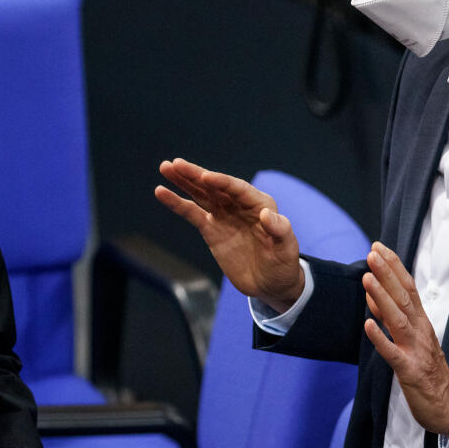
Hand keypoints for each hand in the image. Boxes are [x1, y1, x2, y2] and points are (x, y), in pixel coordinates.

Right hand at [156, 158, 304, 311]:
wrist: (271, 284)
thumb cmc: (283, 264)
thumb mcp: (287, 249)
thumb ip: (279, 230)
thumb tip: (267, 215)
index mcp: (260, 204)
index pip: (238, 189)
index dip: (222, 182)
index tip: (205, 177)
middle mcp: (240, 205)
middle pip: (215, 186)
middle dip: (196, 175)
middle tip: (176, 163)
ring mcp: (224, 215)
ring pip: (201, 194)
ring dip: (183, 181)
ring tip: (165, 167)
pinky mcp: (211, 229)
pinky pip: (192, 213)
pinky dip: (177, 203)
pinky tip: (161, 192)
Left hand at [362, 242, 448, 433]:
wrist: (448, 403)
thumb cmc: (426, 367)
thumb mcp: (412, 337)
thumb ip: (392, 315)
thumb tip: (372, 292)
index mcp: (421, 320)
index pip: (408, 287)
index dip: (394, 266)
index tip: (379, 247)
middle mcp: (420, 330)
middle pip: (404, 297)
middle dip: (388, 274)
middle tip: (373, 253)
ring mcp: (415, 349)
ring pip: (398, 320)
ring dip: (382, 298)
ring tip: (367, 278)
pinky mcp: (409, 370)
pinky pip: (393, 353)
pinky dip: (380, 338)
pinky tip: (368, 325)